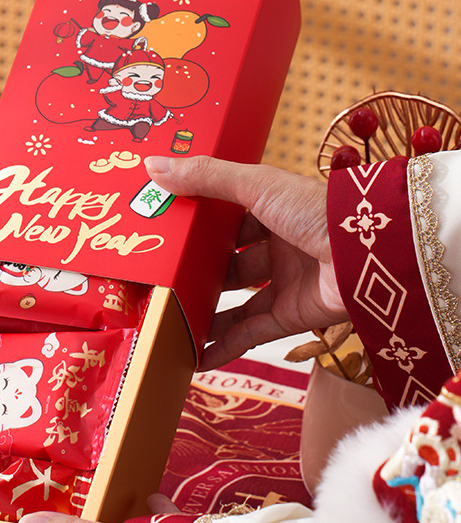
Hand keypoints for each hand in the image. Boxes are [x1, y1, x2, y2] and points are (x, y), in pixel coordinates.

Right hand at [145, 155, 346, 369]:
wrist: (369, 253)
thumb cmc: (315, 209)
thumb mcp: (254, 185)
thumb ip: (205, 177)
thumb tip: (152, 166)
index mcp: (272, 210)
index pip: (227, 221)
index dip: (198, 229)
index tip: (164, 237)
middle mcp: (279, 247)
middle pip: (230, 265)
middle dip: (199, 276)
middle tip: (161, 284)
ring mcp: (285, 283)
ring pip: (236, 303)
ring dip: (207, 315)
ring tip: (171, 324)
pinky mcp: (292, 316)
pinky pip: (251, 334)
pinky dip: (225, 346)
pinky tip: (196, 357)